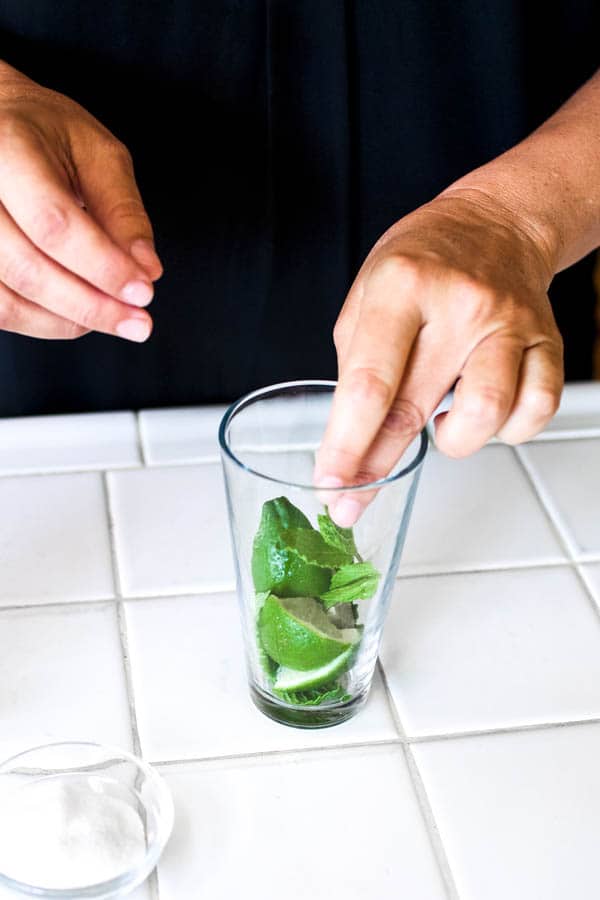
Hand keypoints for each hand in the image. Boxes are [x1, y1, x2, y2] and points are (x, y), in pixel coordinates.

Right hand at [0, 60, 161, 339]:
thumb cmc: (45, 136)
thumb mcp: (97, 154)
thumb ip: (122, 211)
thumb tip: (145, 270)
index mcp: (6, 148)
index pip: (53, 223)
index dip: (103, 266)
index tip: (143, 290)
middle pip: (29, 270)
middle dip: (92, 305)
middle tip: (138, 321)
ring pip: (8, 301)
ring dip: (70, 321)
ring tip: (114, 318)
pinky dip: (44, 323)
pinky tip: (77, 316)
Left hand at [316, 189, 563, 525]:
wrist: (496, 225)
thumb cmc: (424, 263)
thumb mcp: (368, 294)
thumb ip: (357, 366)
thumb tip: (349, 447)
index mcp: (402, 284)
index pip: (370, 383)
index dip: (346, 444)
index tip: (330, 482)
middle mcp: (459, 304)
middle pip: (415, 408)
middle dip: (376, 468)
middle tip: (353, 498)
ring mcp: (508, 322)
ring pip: (486, 415)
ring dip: (452, 442)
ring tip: (439, 428)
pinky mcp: (546, 341)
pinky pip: (534, 410)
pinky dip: (507, 430)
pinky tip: (485, 415)